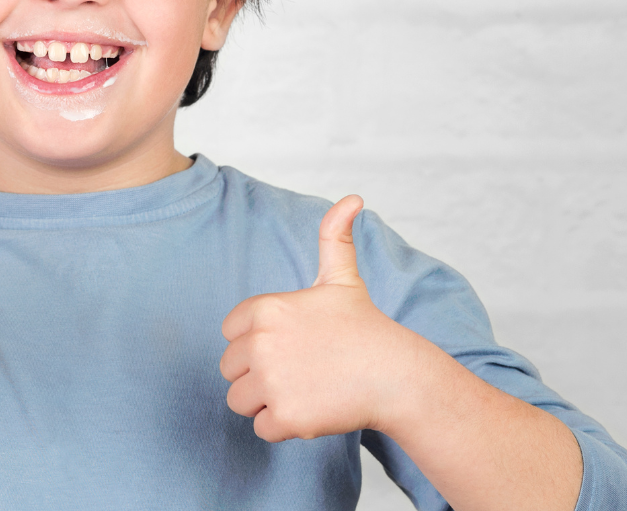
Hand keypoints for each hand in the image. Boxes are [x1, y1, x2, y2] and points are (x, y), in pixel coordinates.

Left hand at [219, 195, 418, 441]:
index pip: (229, 334)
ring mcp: (272, 381)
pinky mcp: (285, 416)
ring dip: (267, 401)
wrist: (396, 376)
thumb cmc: (365, 328)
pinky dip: (284, 426)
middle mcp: (261, 343)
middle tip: (301, 369)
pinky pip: (261, 428)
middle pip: (230, 369)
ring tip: (305, 388)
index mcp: (264, 309)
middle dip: (259, 374)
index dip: (257, 342)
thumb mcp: (343, 278)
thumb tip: (353, 199)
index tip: (291, 343)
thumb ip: (334, 237)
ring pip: (239, 401)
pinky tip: (313, 408)